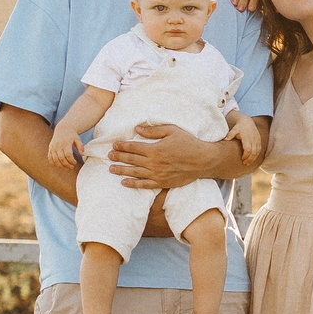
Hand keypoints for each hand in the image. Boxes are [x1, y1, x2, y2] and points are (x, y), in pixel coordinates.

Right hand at [48, 131, 81, 169]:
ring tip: (67, 168)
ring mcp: (53, 148)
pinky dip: (54, 163)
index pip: (68, 155)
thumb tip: (82, 154)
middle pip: (61, 158)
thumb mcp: (78, 139)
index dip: (71, 161)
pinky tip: (59, 165)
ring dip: (61, 166)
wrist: (62, 129)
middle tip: (72, 167)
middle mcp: (58, 146)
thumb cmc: (71, 135)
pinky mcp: (50, 149)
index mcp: (65, 143)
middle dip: (67, 165)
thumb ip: (81, 146)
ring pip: (55, 160)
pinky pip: (50, 158)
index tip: (75, 163)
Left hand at [107, 122, 223, 189]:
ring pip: (134, 172)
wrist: (204, 160)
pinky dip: (133, 184)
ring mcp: (158, 174)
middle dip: (118, 157)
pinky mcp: (162, 182)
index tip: (114, 145)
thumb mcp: (173, 131)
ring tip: (111, 169)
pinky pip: (144, 184)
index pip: (134, 147)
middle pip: (131, 159)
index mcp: (155, 149)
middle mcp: (154, 163)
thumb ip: (154, 130)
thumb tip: (137, 129)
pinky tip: (124, 182)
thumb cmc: (189, 143)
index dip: (122, 146)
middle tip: (108, 156)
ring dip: (121, 170)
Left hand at [228, 116, 264, 164]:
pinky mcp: (259, 141)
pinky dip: (256, 155)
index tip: (242, 159)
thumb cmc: (240, 127)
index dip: (246, 155)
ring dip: (253, 158)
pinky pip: (259, 149)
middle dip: (250, 159)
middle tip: (245, 163)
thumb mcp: (234, 129)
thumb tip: (225, 140)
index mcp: (247, 137)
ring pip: (257, 152)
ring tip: (248, 163)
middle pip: (253, 152)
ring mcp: (257, 140)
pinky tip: (252, 158)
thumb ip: (230, 134)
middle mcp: (253, 139)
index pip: (248, 149)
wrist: (247, 122)